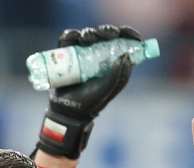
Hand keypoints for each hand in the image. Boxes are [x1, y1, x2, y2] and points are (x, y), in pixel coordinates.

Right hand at [35, 24, 141, 158]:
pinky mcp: (66, 54)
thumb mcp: (108, 89)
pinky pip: (68, 39)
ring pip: (87, 35)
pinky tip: (74, 37)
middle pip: (105, 35)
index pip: (122, 42)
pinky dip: (70, 35)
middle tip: (106, 34)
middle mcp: (98, 55)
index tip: (125, 32)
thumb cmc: (91, 102)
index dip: (127, 34)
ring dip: (89, 33)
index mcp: (112, 62)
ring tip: (87, 39)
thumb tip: (126, 55)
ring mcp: (82, 53)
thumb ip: (119, 75)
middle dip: (107, 31)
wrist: (68, 111)